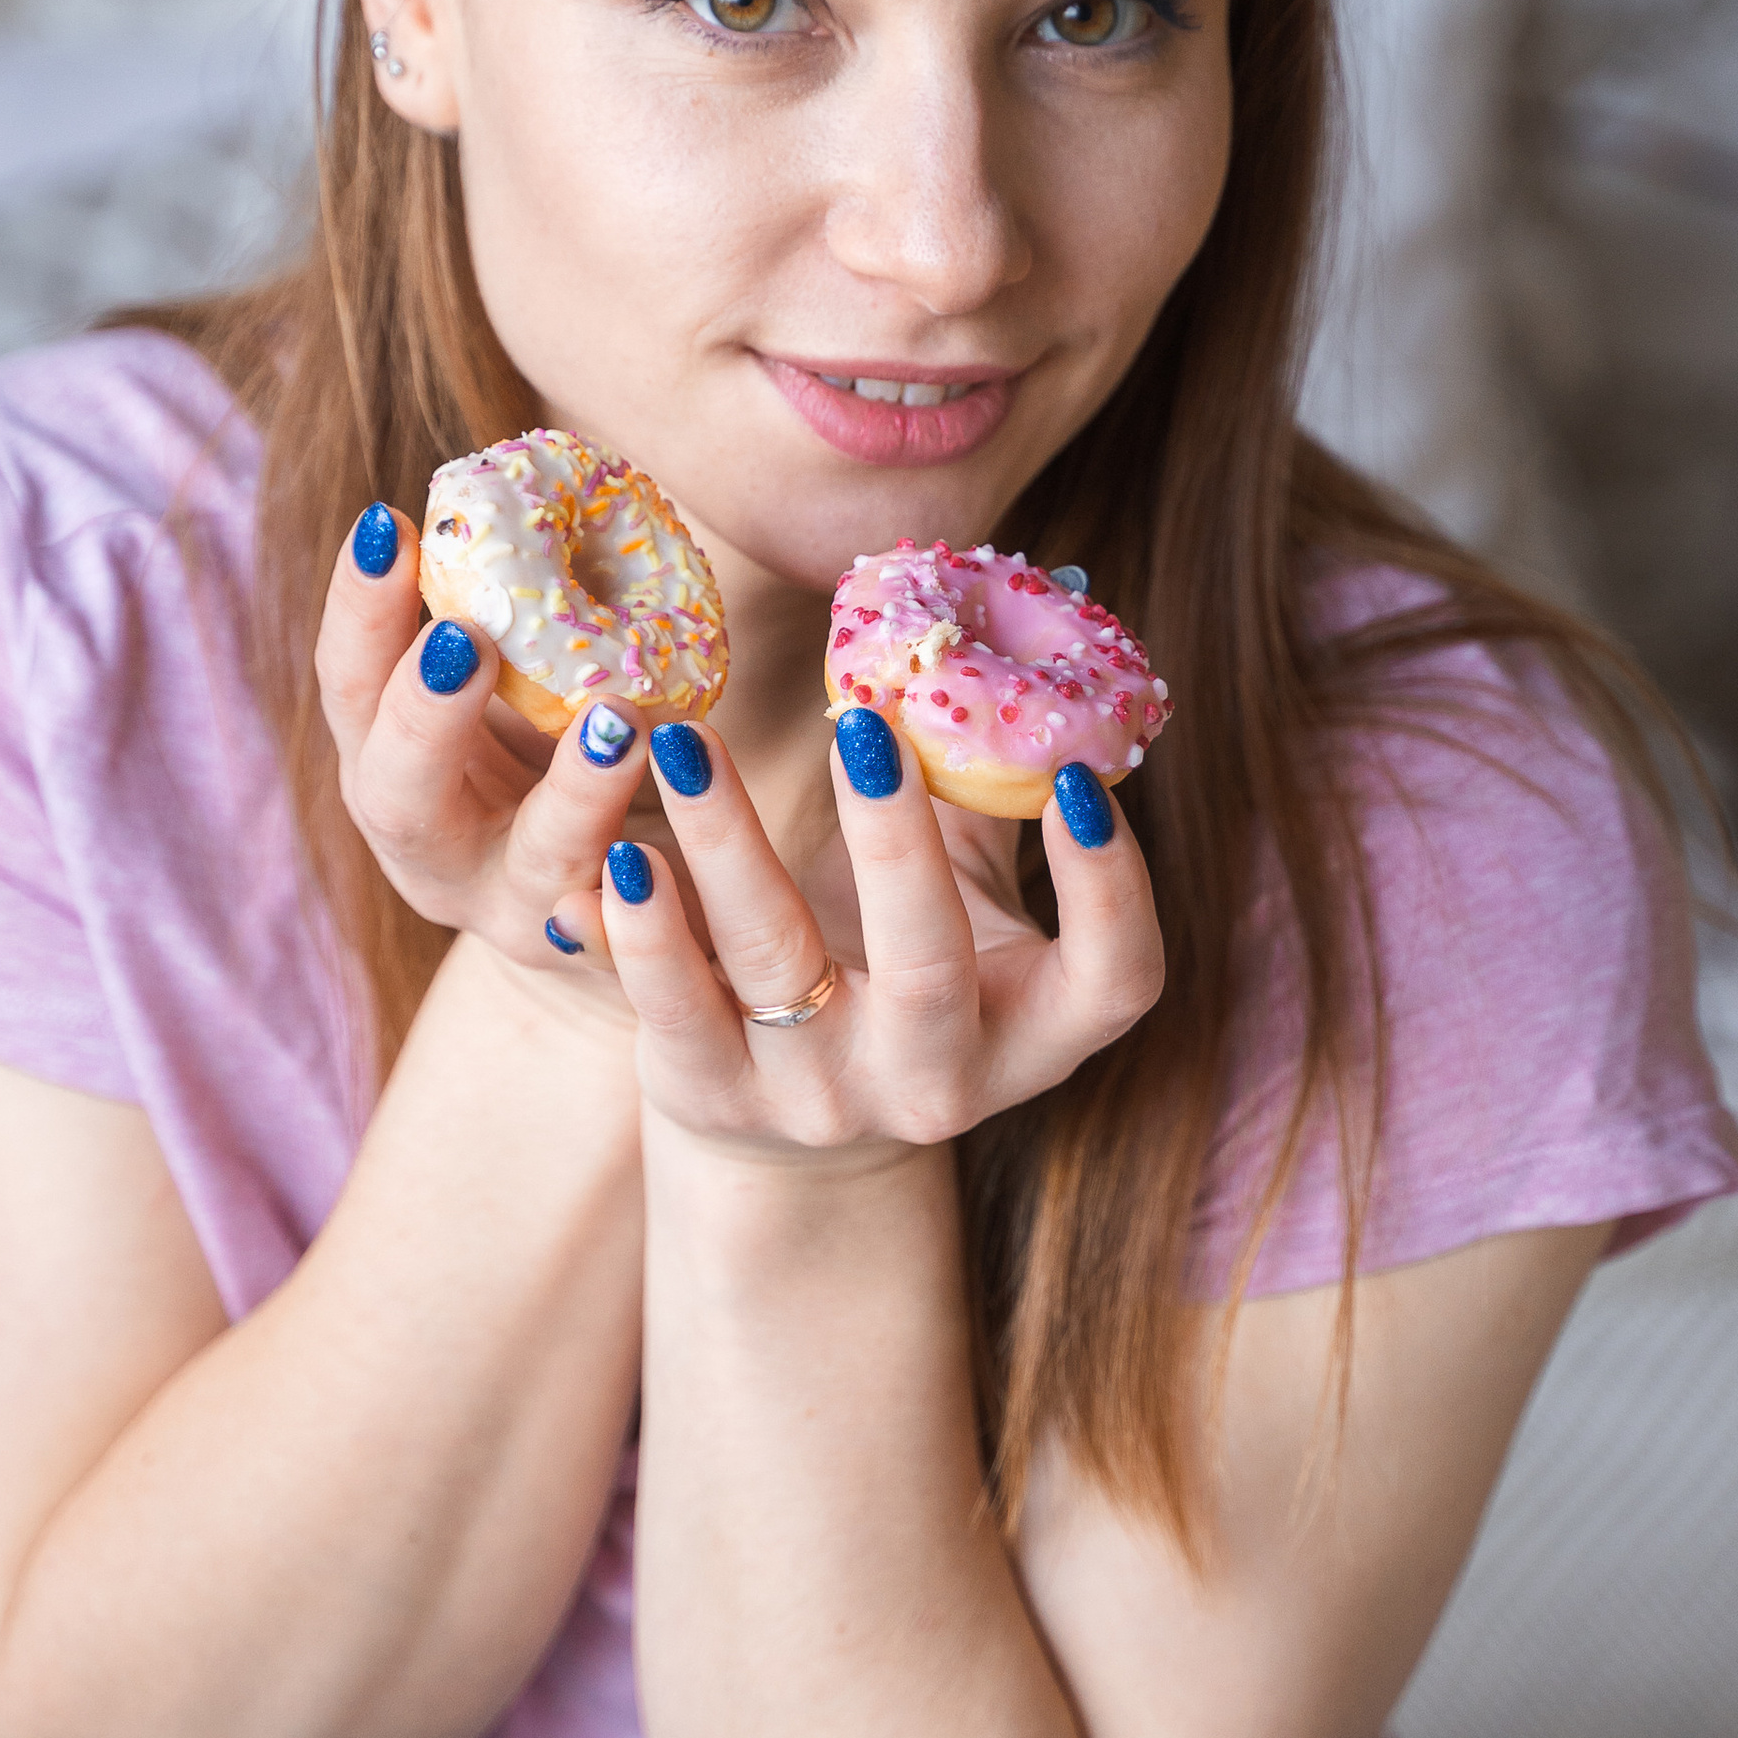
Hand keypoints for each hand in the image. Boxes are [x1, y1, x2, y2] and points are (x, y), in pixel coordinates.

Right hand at [314, 502, 669, 992]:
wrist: (618, 914)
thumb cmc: (552, 762)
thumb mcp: (513, 690)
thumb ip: (504, 614)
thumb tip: (529, 471)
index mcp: (388, 763)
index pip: (350, 682)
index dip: (360, 608)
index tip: (390, 524)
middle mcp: (429, 843)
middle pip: (396, 788)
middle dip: (424, 712)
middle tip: (466, 636)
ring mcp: (514, 909)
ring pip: (531, 862)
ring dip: (573, 790)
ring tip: (620, 721)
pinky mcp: (600, 955)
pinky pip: (620, 935)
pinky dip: (639, 899)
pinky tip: (665, 856)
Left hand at [593, 705, 1164, 1154]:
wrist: (789, 1117)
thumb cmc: (897, 959)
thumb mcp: (964, 895)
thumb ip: (988, 787)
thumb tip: (1013, 621)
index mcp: (1033, 1032)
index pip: (1116, 980)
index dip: (1113, 889)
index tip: (1078, 776)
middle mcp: (937, 1080)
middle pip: (932, 971)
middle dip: (897, 843)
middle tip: (861, 724)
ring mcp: (823, 1097)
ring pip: (778, 964)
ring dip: (730, 844)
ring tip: (686, 744)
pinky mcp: (717, 1096)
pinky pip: (673, 1010)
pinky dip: (643, 930)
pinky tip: (622, 852)